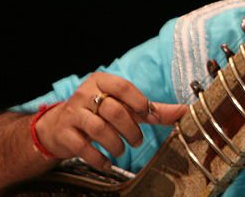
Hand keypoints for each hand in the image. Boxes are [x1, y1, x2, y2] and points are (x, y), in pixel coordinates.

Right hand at [36, 72, 186, 169]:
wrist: (59, 127)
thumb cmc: (99, 113)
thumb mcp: (124, 106)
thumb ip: (153, 109)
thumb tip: (186, 111)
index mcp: (101, 81)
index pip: (123, 86)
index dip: (138, 101)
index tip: (147, 115)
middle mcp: (85, 93)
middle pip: (113, 110)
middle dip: (130, 129)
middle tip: (137, 141)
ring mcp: (73, 113)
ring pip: (99, 128)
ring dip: (116, 144)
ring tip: (122, 150)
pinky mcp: (64, 133)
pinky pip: (83, 147)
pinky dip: (99, 158)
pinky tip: (107, 163)